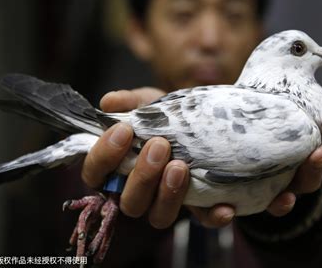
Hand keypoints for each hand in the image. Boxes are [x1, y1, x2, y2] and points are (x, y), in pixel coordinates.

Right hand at [82, 88, 234, 228]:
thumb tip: (109, 102)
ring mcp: (167, 203)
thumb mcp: (146, 104)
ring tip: (180, 166)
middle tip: (159, 145)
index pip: (96, 174)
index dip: (103, 157)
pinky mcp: (198, 207)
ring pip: (160, 217)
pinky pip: (204, 219)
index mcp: (117, 169)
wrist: (200, 119)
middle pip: (130, 202)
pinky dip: (213, 215)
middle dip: (142, 176)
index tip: (123, 130)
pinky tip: (225, 207)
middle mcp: (138, 192)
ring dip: (169, 194)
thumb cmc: (163, 115)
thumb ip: (128, 103)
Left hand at [266, 54, 321, 215]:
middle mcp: (315, 159)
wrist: (258, 178)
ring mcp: (297, 180)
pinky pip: (280, 207)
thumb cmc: (275, 133)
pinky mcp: (274, 198)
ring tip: (320, 153)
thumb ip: (305, 90)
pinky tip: (283, 198)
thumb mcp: (287, 109)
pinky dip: (283, 205)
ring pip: (312, 179)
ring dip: (317, 166)